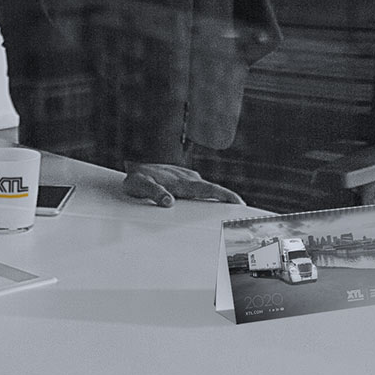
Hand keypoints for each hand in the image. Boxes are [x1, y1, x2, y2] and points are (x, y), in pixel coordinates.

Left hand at [120, 162, 242, 207]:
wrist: (133, 164)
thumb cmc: (136, 176)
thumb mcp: (139, 185)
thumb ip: (153, 192)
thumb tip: (168, 201)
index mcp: (180, 182)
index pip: (207, 189)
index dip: (224, 195)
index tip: (237, 202)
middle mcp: (187, 178)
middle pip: (212, 190)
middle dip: (228, 199)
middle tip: (242, 210)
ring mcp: (187, 178)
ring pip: (207, 189)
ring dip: (220, 197)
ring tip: (231, 209)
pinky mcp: (184, 180)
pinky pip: (201, 188)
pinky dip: (210, 195)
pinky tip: (213, 203)